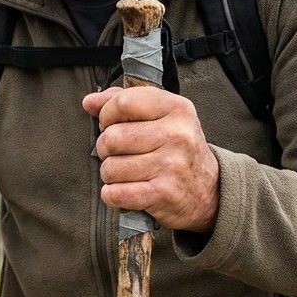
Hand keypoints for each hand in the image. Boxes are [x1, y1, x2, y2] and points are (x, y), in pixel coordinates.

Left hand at [81, 86, 219, 232]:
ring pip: (110, 168)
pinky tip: (125, 191)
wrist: (207, 191)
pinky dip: (112, 194)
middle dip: (105, 148)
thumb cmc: (176, 150)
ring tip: (126, 173)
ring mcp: (171, 165)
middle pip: (112, 137)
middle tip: (118, 154)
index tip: (111, 124)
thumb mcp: (162, 117)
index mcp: (177, 108)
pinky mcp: (163, 194)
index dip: (106, 115)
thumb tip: (89, 102)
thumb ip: (124, 102)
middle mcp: (177, 135)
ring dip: (110, 174)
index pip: (123, 102)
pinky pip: (116, 193)